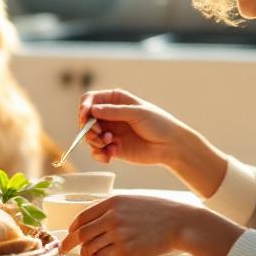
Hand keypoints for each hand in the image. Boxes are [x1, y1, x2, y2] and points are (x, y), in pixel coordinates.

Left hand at [57, 194, 244, 255]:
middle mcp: (111, 216)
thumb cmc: (160, 213)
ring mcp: (117, 232)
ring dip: (85, 255)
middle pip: (80, 233)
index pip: (82, 215)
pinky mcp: (125, 248)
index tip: (69, 235)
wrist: (180, 223)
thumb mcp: (134, 201)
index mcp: (112, 201)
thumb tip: (100, 219)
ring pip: (89, 246)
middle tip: (63, 251)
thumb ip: (115, 208)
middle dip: (68, 244)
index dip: (72, 228)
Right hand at [77, 89, 193, 166]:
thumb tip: (92, 110)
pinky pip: (97, 151)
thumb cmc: (159, 124)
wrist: (171, 146)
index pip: (90, 100)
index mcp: (115, 100)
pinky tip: (110, 156)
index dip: (84, 108)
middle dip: (89, 129)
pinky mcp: (113, 148)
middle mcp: (110, 115)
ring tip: (109, 145)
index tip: (85, 119)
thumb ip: (114, 112)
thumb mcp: (137, 113)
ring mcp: (110, 132)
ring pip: (89, 136)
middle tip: (101, 136)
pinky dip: (99, 154)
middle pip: (86, 120)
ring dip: (94, 142)